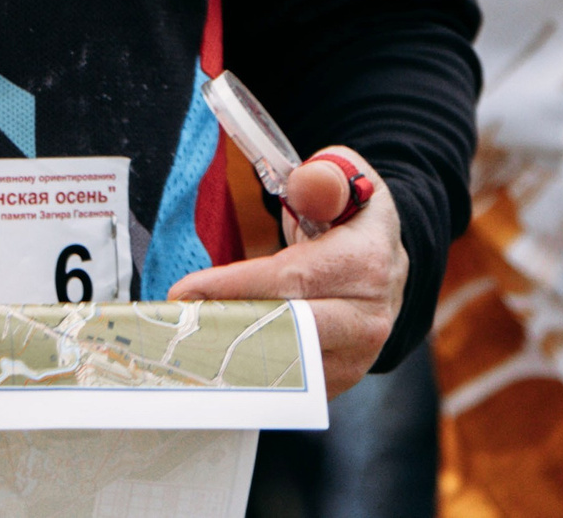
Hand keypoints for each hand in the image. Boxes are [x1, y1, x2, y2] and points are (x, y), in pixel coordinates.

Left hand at [166, 147, 404, 398]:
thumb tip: (305, 187)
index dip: (233, 287)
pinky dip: (246, 375)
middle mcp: (366, 318)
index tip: (184, 292)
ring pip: (282, 367)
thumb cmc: (354, 217)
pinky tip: (213, 360)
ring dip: (229, 358)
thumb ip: (324, 178)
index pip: (291, 280)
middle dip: (225, 330)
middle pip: (285, 334)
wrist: (387, 263)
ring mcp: (355, 357)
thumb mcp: (348, 178)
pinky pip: (285, 385)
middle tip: (175, 325)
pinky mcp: (338, 380)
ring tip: (184, 343)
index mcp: (366, 263)